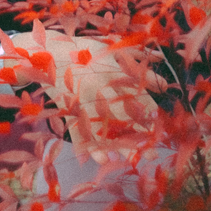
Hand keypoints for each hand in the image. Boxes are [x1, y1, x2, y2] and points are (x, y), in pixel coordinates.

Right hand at [0, 27, 160, 157]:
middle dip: (139, 134)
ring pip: (104, 128)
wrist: (47, 53)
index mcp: (110, 73)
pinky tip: (103, 160)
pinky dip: (91, 148)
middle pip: (123, 116)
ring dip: (119, 146)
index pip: (134, 96)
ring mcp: (83, 103)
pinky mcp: (70, 111)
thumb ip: (136, 67)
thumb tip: (162, 83)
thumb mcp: (111, 52)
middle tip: (154, 153)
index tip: (160, 126)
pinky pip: (81, 133)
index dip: (148, 112)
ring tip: (133, 160)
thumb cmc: (84, 50)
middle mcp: (98, 90)